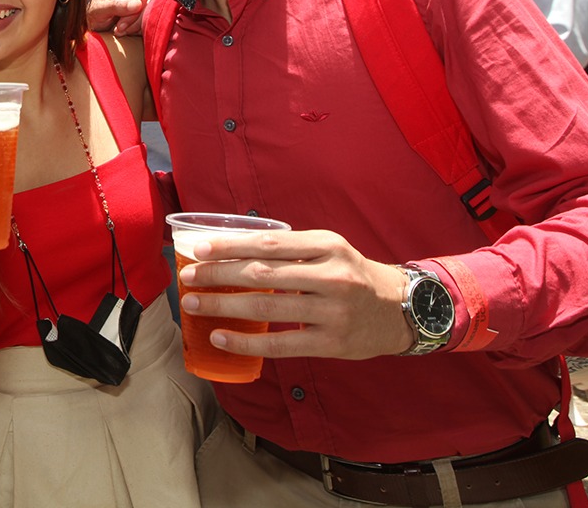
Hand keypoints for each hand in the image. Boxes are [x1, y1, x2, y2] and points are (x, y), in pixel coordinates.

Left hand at [87, 0, 151, 35]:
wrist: (94, 22)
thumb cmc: (94, 13)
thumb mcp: (101, 10)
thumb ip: (117, 6)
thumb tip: (138, 5)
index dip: (132, 14)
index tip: (119, 25)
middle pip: (148, 6)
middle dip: (134, 22)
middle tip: (119, 30)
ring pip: (150, 14)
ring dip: (135, 27)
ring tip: (120, 30)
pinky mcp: (147, 8)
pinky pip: (150, 20)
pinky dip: (139, 29)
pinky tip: (127, 30)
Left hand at [176, 229, 414, 360]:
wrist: (400, 309)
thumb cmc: (351, 274)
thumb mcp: (329, 249)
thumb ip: (288, 250)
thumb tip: (230, 249)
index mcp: (327, 245)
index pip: (268, 244)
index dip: (229, 246)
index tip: (198, 249)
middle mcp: (332, 276)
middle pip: (261, 273)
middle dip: (218, 275)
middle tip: (187, 278)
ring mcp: (333, 311)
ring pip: (266, 307)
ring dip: (223, 306)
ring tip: (194, 305)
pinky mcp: (332, 343)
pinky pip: (280, 344)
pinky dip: (246, 341)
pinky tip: (220, 337)